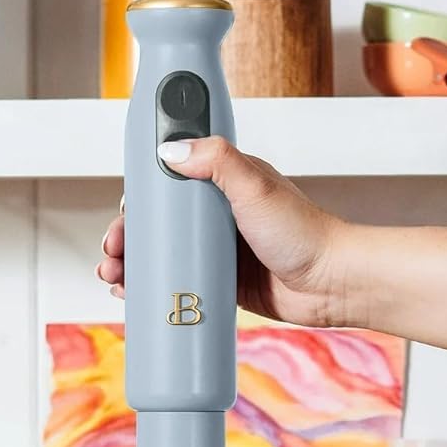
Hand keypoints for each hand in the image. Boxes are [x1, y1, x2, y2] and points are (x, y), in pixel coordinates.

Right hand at [95, 137, 355, 327]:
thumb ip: (217, 161)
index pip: (167, 182)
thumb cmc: (305, 232)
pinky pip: (175, 283)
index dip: (140, 197)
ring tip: (114, 279)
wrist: (333, 283)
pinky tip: (131, 296)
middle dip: (126, 237)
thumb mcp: (256, 186)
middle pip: (155, 223)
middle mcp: (214, 215)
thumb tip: (169, 150)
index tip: (123, 211)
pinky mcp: (218, 283)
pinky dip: (149, 288)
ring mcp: (215, 251)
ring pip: (160, 255)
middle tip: (113, 252)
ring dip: (130, 265)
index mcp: (221, 183)